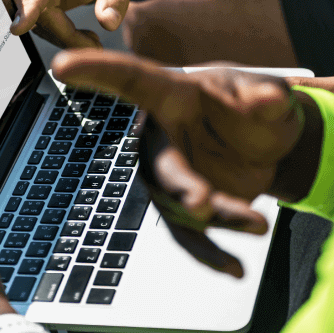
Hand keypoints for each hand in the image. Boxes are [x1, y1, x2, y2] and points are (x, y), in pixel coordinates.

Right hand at [10, 0, 135, 48]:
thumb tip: (107, 23)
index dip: (32, 6)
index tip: (19, 29)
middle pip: (41, 10)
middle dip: (66, 35)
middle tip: (95, 45)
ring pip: (35, 20)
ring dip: (61, 36)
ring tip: (89, 37)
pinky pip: (33, 20)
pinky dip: (54, 32)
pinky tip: (74, 31)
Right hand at [52, 50, 315, 276]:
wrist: (270, 145)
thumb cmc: (258, 106)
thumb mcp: (270, 94)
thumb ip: (268, 96)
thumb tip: (271, 98)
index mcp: (173, 95)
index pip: (131, 78)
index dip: (97, 70)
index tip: (62, 63)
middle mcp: (161, 137)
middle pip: (161, 164)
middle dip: (180, 187)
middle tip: (202, 202)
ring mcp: (170, 176)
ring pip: (181, 205)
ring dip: (219, 218)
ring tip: (258, 223)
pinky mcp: (184, 209)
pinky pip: (190, 237)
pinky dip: (211, 255)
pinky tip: (235, 269)